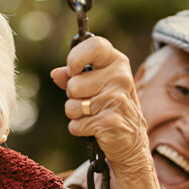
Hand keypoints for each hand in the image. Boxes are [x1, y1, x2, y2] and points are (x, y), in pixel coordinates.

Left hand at [50, 35, 150, 177]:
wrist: (132, 142)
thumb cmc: (111, 108)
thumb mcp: (96, 86)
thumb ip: (74, 76)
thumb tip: (56, 73)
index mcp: (117, 63)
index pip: (95, 46)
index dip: (76, 57)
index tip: (72, 70)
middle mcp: (120, 78)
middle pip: (73, 84)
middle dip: (73, 96)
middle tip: (90, 101)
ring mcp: (116, 100)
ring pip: (72, 106)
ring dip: (76, 114)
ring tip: (93, 115)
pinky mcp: (110, 122)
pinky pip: (75, 125)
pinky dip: (80, 129)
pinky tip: (96, 128)